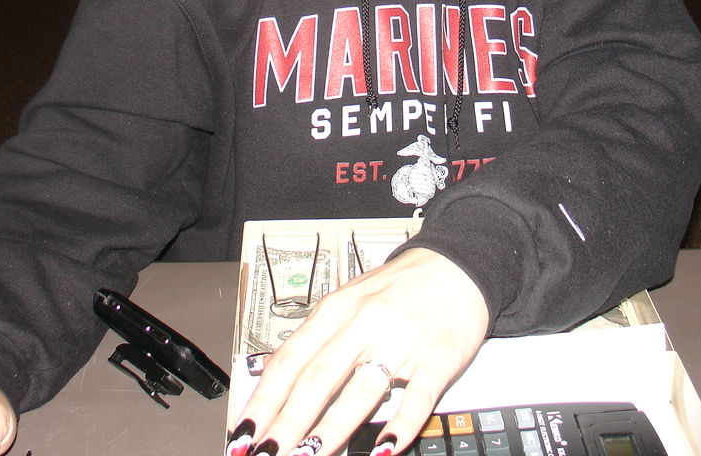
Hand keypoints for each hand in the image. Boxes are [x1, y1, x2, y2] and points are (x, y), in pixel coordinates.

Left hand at [230, 247, 488, 455]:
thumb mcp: (348, 302)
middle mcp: (363, 324)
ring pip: (360, 391)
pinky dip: (400, 425)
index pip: (290, 361)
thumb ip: (316, 340)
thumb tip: (273, 378)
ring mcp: (401, 342)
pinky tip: (384, 448)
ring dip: (332, 429)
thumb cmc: (398, 289)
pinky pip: (416, 397)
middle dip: (288, 423)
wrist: (455, 264)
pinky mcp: (437, 359)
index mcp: (335, 311)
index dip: (264, 400)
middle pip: (317, 379)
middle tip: (269, 454)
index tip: (245, 432)